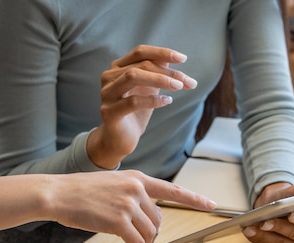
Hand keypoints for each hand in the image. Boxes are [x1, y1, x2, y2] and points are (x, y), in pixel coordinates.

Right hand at [47, 170, 215, 242]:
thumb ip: (133, 196)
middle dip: (151, 234)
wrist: (58, 194)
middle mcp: (137, 189)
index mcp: (137, 178)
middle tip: (138, 242)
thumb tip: (148, 219)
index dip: (194, 199)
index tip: (212, 205)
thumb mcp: (112, 183)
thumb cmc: (81, 191)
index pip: (172, 190)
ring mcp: (128, 204)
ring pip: (149, 233)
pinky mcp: (118, 221)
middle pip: (158, 220)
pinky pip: (138, 242)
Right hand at [87, 45, 197, 168]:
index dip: (161, 52)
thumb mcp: (149, 88)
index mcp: (118, 67)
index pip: (140, 52)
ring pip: (133, 77)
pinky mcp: (108, 112)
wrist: (120, 139)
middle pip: (140, 65)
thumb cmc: (136, 111)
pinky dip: (153, 100)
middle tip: (186, 81)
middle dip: (167, 72)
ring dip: (160, 80)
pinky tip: (167, 101)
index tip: (183, 59)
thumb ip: (158, 72)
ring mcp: (107, 94)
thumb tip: (178, 59)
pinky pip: (133, 102)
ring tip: (178, 87)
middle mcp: (109, 77)